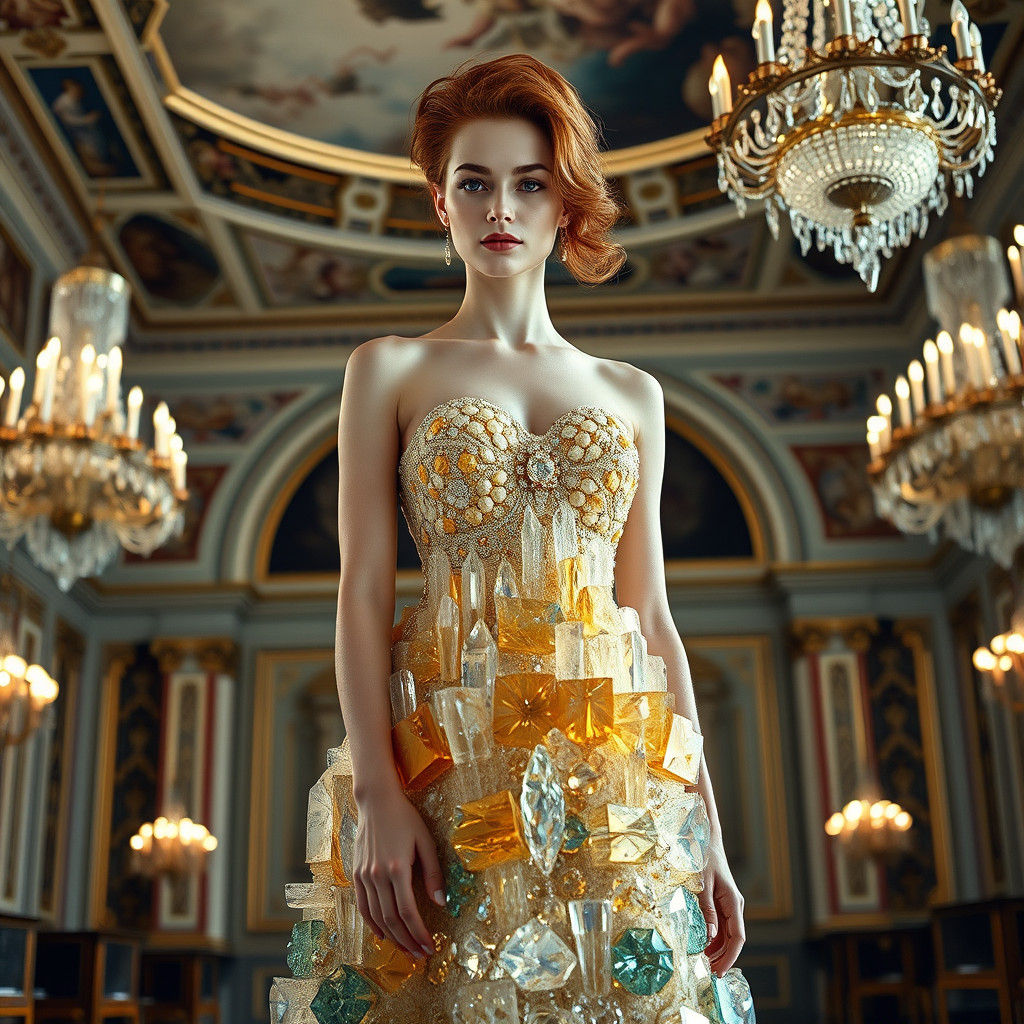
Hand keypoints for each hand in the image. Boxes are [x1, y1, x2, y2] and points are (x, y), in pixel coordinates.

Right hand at [352, 785, 446, 959]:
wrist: (376, 801)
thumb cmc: (405, 818)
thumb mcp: (425, 841)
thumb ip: (433, 873)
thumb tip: (441, 903)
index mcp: (397, 868)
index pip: (408, 912)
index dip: (419, 933)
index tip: (429, 947)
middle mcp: (377, 875)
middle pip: (392, 919)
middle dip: (407, 941)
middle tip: (420, 954)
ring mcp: (364, 875)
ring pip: (376, 916)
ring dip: (391, 937)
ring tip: (405, 949)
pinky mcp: (356, 873)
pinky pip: (363, 905)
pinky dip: (372, 923)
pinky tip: (382, 934)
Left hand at [698, 841, 745, 977]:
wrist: (706, 841)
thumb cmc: (704, 860)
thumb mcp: (703, 884)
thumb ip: (706, 910)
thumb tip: (710, 936)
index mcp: (733, 903)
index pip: (737, 938)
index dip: (730, 957)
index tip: (719, 972)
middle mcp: (734, 907)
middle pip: (733, 940)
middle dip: (723, 958)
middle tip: (708, 974)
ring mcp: (728, 906)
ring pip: (726, 935)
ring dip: (717, 951)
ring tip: (704, 965)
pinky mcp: (720, 904)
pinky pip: (719, 926)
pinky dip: (712, 939)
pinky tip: (702, 948)